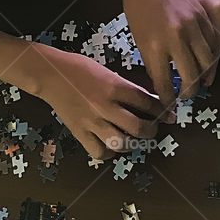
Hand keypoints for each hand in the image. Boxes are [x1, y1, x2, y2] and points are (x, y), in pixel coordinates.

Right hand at [34, 45, 167, 160]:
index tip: (170, 116)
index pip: (147, 103)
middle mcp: (105, 106)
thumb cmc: (80, 68)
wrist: (49, 73)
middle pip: (138, 127)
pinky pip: (99, 151)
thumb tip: (148, 101)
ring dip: (133, 144)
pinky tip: (111, 144)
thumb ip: (126, 88)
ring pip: (121, 143)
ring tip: (134, 139)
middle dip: (152, 131)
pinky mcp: (79, 132)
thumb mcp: (108, 72)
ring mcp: (91, 121)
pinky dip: (109, 151)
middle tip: (153, 129)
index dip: (162, 111)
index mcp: (115, 86)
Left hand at [123, 0, 219, 105]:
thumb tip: (162, 79)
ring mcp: (192, 28)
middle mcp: (176, 40)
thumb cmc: (137, 5)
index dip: (168, 99)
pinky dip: (210, 55)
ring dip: (204, 76)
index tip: (168, 105)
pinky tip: (204, 60)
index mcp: (155, 47)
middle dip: (190, 93)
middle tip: (186, 97)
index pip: (165, 84)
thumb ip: (152, 60)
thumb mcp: (138, 37)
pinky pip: (213, 44)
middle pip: (192, 78)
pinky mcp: (202, 18)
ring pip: (208, 63)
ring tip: (198, 82)